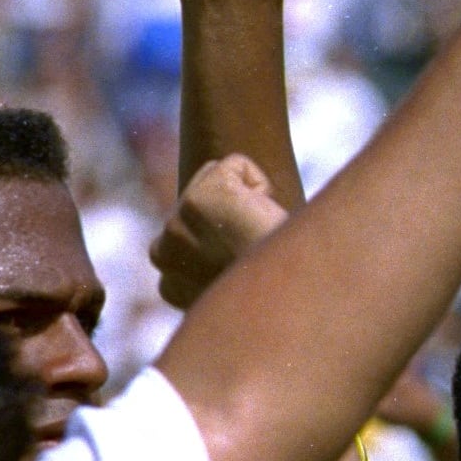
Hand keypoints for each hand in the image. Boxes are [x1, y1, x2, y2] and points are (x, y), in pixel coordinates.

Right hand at [150, 153, 288, 309]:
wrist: (299, 294)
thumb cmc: (285, 294)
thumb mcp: (242, 285)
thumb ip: (219, 268)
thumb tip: (227, 244)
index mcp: (170, 284)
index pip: (191, 231)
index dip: (231, 235)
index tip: (249, 263)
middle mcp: (162, 254)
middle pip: (200, 201)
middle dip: (233, 216)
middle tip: (257, 250)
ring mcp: (174, 225)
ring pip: (215, 179)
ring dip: (245, 201)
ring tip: (260, 237)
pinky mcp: (197, 201)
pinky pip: (237, 166)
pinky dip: (262, 184)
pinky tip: (266, 219)